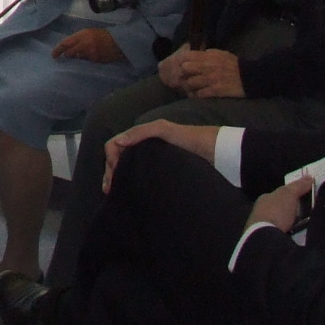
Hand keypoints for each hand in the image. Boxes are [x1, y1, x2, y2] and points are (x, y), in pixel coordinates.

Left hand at [50, 26, 124, 63]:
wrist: (118, 42)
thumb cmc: (103, 35)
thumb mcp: (89, 32)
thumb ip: (79, 38)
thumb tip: (69, 47)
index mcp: (82, 35)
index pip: (65, 43)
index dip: (58, 50)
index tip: (53, 55)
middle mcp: (84, 45)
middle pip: (69, 54)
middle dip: (68, 55)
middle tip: (68, 55)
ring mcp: (89, 54)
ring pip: (78, 59)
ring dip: (78, 58)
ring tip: (85, 54)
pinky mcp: (95, 61)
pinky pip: (86, 63)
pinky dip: (86, 61)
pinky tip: (92, 57)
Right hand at [100, 117, 222, 188]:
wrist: (216, 153)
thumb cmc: (189, 139)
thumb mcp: (164, 130)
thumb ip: (140, 133)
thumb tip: (116, 143)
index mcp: (141, 138)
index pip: (115, 146)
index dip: (109, 159)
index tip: (113, 175)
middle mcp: (144, 150)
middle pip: (118, 160)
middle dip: (110, 173)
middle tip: (109, 190)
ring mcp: (153, 163)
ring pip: (127, 170)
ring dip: (118, 180)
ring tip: (117, 194)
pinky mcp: (161, 175)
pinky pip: (141, 179)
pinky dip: (131, 185)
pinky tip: (131, 194)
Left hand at [166, 48, 245, 99]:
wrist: (249, 77)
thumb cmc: (234, 64)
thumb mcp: (221, 53)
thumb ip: (208, 53)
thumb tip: (196, 54)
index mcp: (209, 56)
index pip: (187, 56)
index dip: (182, 60)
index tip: (183, 65)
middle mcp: (207, 67)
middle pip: (185, 68)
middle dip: (183, 73)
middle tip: (185, 77)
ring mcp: (210, 79)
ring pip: (190, 82)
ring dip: (189, 86)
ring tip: (191, 88)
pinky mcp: (215, 91)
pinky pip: (199, 94)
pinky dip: (197, 95)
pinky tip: (198, 94)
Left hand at [244, 173, 314, 236]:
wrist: (265, 237)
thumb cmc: (276, 211)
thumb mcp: (289, 194)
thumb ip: (298, 186)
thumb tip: (309, 176)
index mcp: (264, 199)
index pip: (279, 194)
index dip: (291, 195)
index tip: (304, 198)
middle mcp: (260, 211)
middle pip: (280, 208)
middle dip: (291, 210)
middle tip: (307, 212)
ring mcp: (261, 226)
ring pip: (279, 221)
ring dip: (289, 222)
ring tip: (304, 225)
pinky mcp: (265, 239)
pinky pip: (280, 233)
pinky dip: (288, 232)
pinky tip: (296, 235)